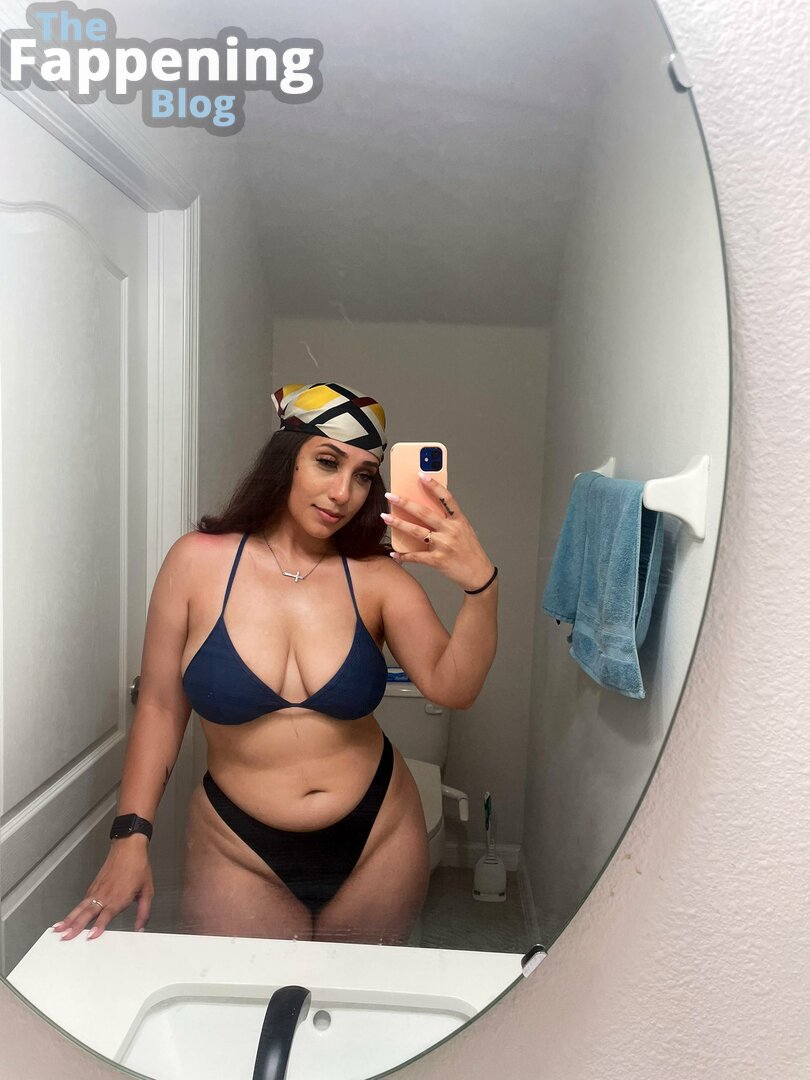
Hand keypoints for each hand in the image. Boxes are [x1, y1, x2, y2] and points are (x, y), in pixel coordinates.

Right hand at [52, 840, 153, 940]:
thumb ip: (144, 912)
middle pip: (88, 913)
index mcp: (119, 897)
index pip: (107, 914)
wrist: (129, 848)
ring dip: (69, 919)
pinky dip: (72, 912)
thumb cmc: (138, 867)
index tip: (91, 936)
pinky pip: (81, 902)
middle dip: (76, 926)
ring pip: (81, 908)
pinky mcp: (93, 887)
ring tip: (58, 930)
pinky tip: (66, 920)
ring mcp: (97, 891)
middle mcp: (106, 895)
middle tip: (66, 937)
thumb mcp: (147, 891)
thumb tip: (141, 928)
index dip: (99, 926)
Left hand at [382, 475, 494, 591]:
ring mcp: (444, 545)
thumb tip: (427, 509)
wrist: (479, 574)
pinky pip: (416, 556)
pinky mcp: (438, 560)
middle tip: (390, 495)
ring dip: (399, 523)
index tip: (421, 474)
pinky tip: (394, 553)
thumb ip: (449, 520)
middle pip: (424, 513)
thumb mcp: (464, 530)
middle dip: (405, 503)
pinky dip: (404, 556)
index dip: (433, 485)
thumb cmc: (470, 551)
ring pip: (416, 531)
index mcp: (459, 520)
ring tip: (385, 517)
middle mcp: (451, 530)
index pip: (446, 498)